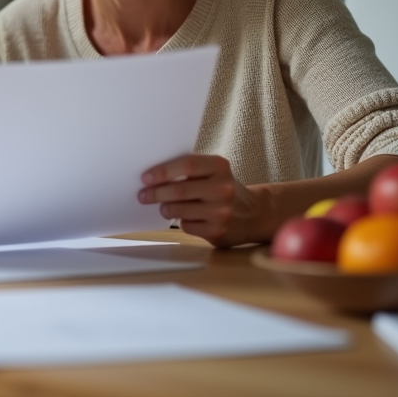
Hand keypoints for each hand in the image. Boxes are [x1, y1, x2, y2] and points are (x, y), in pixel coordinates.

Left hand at [138, 154, 271, 247]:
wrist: (254, 214)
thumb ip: (190, 171)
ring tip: (164, 207)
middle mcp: (223, 188)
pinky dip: (182, 221)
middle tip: (143, 195)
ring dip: (166, 208)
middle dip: (156, 193)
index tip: (145, 178)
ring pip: (179, 210)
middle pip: (179, 190)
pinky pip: (187, 226)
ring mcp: (221, 211)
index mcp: (220, 167)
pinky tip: (187, 217)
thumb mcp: (214, 172)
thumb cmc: (223, 189)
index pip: (187, 165)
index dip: (163, 171)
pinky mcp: (218, 231)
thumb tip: (152, 178)